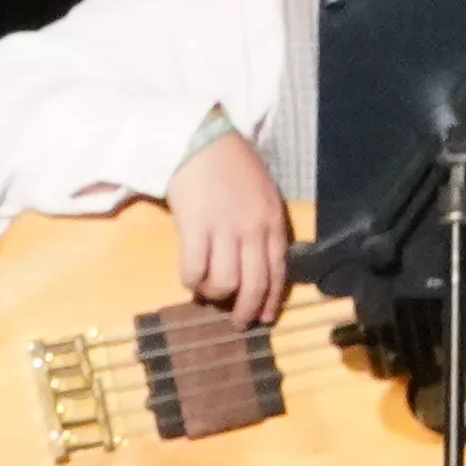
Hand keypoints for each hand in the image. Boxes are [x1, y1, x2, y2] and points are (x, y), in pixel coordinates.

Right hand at [168, 127, 294, 324]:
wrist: (202, 141)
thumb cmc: (232, 165)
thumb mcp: (262, 195)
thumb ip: (264, 226)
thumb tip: (258, 260)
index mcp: (272, 223)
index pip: (277, 272)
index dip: (269, 300)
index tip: (263, 318)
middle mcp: (252, 230)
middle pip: (253, 284)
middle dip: (244, 310)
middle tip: (236, 323)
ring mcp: (223, 230)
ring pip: (225, 282)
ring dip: (214, 294)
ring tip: (206, 294)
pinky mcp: (194, 227)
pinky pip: (194, 267)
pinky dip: (191, 280)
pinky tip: (189, 278)